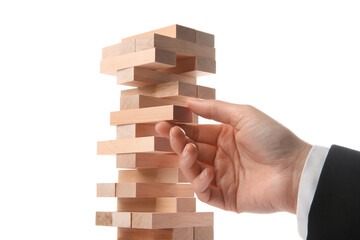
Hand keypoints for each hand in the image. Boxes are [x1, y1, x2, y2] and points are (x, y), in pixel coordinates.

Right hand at [155, 99, 311, 213]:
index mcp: (225, 137)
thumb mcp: (244, 115)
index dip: (179, 128)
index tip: (163, 123)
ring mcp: (223, 177)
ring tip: (190, 150)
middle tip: (169, 132)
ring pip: (193, 171)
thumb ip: (215, 109)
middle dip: (177, 141)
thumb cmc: (273, 139)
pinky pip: (204, 193)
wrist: (295, 170)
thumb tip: (189, 101)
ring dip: (186, 160)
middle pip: (190, 150)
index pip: (196, 132)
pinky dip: (200, 184)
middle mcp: (221, 157)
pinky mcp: (227, 197)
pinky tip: (208, 173)